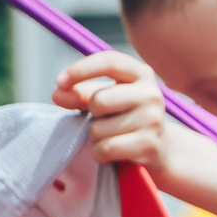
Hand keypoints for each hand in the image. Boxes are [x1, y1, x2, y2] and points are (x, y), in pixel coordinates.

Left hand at [54, 50, 182, 174]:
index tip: (60, 82)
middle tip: (105, 120)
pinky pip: (105, 149)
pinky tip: (114, 153)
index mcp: (141, 74)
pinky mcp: (149, 145)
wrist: (158, 148)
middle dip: (92, 115)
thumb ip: (79, 93)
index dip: (81, 69)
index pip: (109, 62)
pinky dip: (100, 155)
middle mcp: (151, 94)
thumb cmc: (124, 118)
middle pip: (99, 101)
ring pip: (99, 129)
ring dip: (96, 138)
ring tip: (112, 138)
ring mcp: (153, 120)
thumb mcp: (104, 99)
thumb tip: (58, 94)